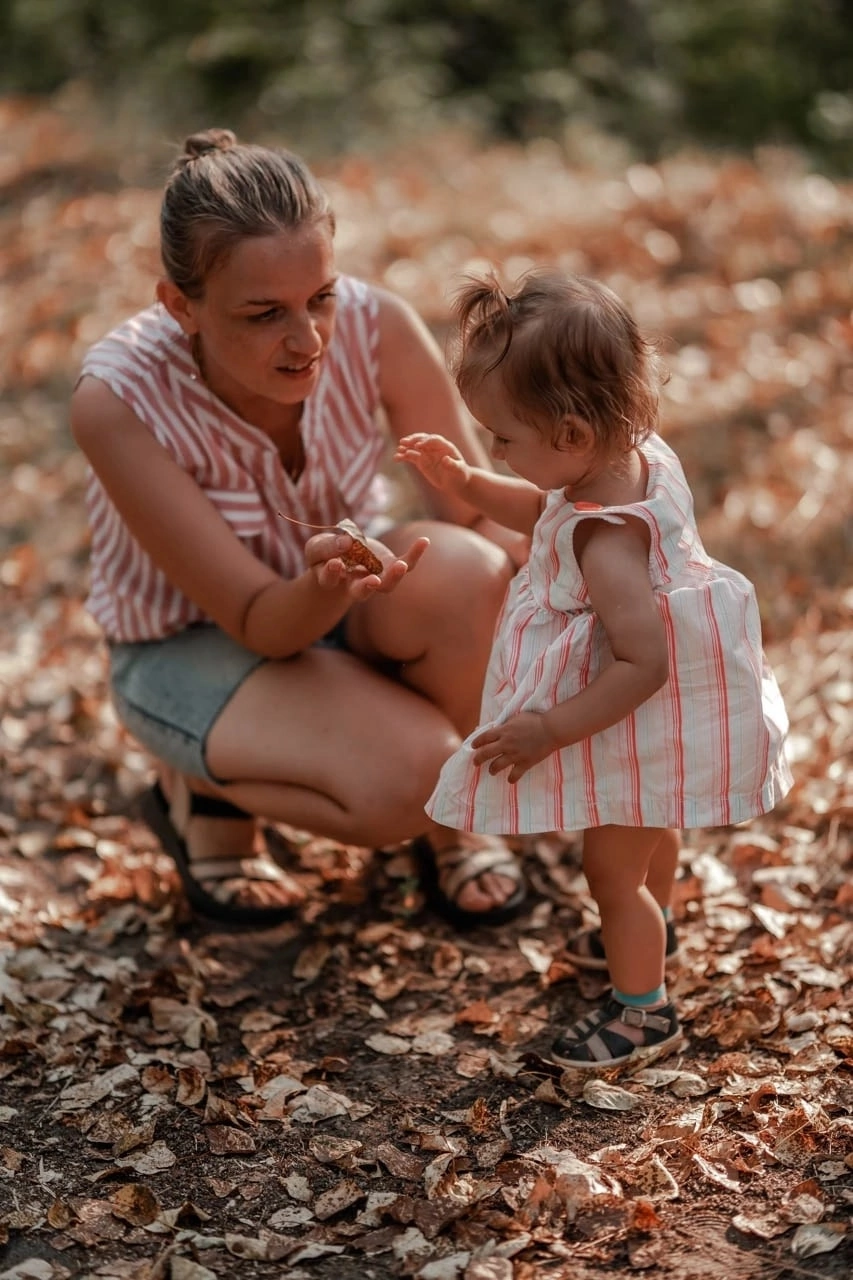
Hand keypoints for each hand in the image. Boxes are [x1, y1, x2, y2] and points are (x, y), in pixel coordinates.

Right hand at [305, 530, 429, 600]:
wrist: (343, 556)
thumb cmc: (326, 553)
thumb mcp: (317, 547)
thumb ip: (327, 547)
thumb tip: (347, 542)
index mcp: (331, 579)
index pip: (329, 579)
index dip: (331, 573)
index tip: (334, 564)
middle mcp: (354, 584)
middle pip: (361, 592)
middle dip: (366, 587)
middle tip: (373, 581)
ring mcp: (375, 577)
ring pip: (386, 585)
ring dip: (394, 577)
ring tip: (401, 565)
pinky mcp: (389, 567)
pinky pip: (406, 564)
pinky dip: (415, 554)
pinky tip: (424, 541)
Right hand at [394, 433, 470, 494]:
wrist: (455, 481)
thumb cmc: (460, 474)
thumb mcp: (459, 470)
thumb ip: (453, 465)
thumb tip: (445, 460)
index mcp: (445, 446)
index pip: (434, 439)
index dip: (426, 441)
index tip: (418, 446)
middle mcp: (434, 447)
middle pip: (422, 439)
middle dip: (413, 440)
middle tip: (403, 442)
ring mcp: (426, 453)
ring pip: (414, 447)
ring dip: (406, 447)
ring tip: (399, 449)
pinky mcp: (421, 460)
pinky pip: (410, 456)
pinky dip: (403, 456)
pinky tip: (396, 458)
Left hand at [472, 712, 557, 782]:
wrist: (551, 729)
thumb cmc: (535, 720)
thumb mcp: (516, 717)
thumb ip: (505, 724)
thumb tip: (496, 727)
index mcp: (503, 731)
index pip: (484, 738)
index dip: (476, 742)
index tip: (473, 746)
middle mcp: (506, 744)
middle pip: (486, 753)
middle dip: (478, 759)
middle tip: (475, 762)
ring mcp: (515, 755)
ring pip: (496, 766)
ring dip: (492, 769)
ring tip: (492, 771)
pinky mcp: (525, 763)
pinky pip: (514, 775)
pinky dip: (511, 778)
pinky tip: (510, 779)